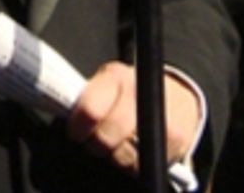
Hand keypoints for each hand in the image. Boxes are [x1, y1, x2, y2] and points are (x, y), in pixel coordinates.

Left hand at [67, 63, 200, 175]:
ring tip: (118, 142)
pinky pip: (141, 166)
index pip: (89, 110)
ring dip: (115, 155)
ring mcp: (157, 118)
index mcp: (115, 77)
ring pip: (121, 155)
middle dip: (95, 144)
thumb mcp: (109, 82)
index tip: (76, 132)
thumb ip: (89, 97)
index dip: (78, 127)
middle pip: (105, 137)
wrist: (180, 96)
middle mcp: (137, 94)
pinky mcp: (173, 139)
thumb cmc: (133, 91)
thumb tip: (63, 113)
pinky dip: (134, 163)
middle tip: (95, 140)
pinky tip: (135, 149)